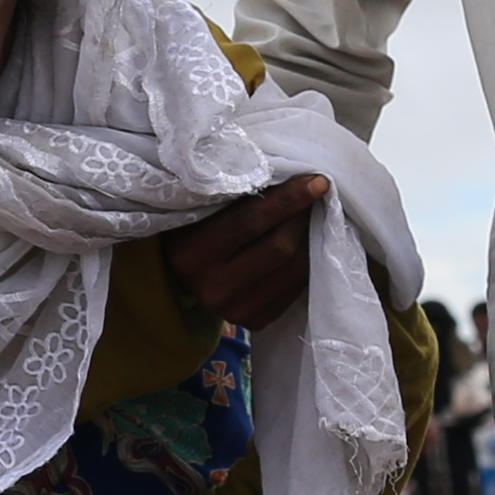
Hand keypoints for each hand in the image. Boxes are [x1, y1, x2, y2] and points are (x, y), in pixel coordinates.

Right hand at [158, 176, 326, 328]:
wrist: (177, 278)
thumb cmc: (192, 229)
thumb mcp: (199, 209)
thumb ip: (234, 195)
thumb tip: (290, 173)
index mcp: (191, 254)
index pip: (249, 222)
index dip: (287, 199)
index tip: (317, 180)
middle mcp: (212, 288)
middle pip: (278, 248)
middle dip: (303, 216)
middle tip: (316, 194)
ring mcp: (235, 310)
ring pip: (293, 270)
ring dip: (311, 238)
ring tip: (312, 214)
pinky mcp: (255, 321)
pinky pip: (296, 289)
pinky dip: (308, 261)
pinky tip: (306, 243)